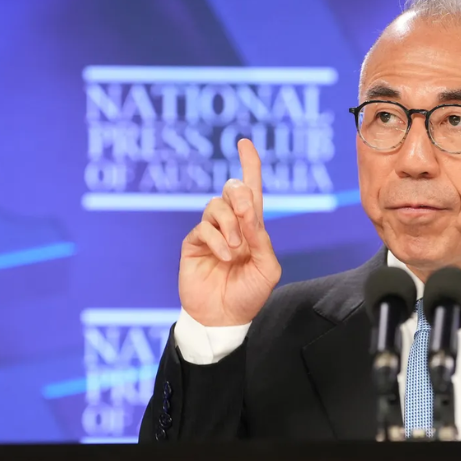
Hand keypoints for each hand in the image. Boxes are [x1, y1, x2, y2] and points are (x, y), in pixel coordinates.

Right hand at [179, 138, 280, 325]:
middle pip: (232, 189)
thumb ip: (261, 240)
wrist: (223, 318)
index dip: (249, 165)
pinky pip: (203, 228)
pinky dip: (217, 239)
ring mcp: (211, 233)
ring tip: (235, 249)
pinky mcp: (193, 244)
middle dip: (239, 194)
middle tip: (245, 213)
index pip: (251, 191)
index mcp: (252, 229)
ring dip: (229, 224)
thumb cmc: (248, 295)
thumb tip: (248, 215)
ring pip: (215, 206)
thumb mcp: (267, 269)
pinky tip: (224, 256)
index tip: (245, 142)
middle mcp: (231, 226)